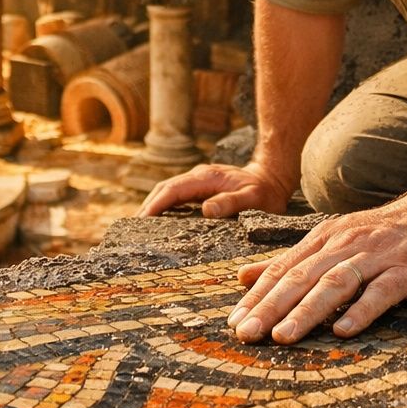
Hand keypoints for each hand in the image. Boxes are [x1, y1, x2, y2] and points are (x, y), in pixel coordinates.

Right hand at [137, 162, 293, 218]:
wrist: (273, 179)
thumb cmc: (265, 192)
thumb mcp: (255, 198)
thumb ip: (232, 202)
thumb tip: (206, 210)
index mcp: (207, 178)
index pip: (173, 189)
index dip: (156, 204)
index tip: (142, 220)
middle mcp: (198, 177)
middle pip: (165, 189)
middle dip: (148, 207)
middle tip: (133, 230)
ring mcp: (198, 182)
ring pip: (168, 192)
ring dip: (153, 207)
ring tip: (140, 229)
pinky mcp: (200, 189)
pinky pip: (176, 197)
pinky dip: (164, 207)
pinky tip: (159, 223)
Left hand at [225, 196, 406, 343]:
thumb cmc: (385, 233)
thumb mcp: (333, 239)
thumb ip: (291, 259)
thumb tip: (244, 276)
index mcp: (325, 238)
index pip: (283, 269)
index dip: (257, 296)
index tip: (233, 323)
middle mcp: (345, 244)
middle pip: (302, 277)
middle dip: (270, 307)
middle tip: (246, 334)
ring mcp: (377, 256)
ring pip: (335, 284)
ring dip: (307, 311)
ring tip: (283, 337)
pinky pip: (381, 291)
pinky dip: (361, 311)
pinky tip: (343, 332)